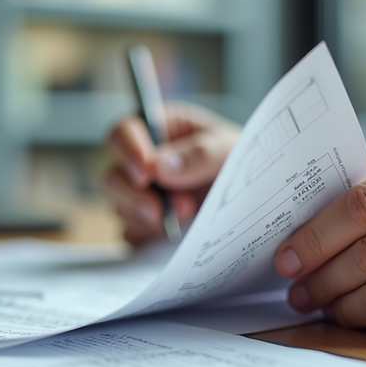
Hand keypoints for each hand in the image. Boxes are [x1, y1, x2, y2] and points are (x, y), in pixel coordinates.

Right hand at [103, 102, 239, 244]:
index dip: (127, 151)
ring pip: (119, 208)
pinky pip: (133, 235)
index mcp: (158, 130)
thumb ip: (200, 153)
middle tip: (160, 210)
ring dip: (148, 218)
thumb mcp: (229, 149)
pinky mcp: (144, 225)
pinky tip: (177, 232)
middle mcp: (142, 162)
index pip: (122, 133)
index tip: (145, 173)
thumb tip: (159, 166)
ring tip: (188, 215)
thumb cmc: (241, 162)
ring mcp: (140, 196)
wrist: (255, 201)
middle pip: (111, 177)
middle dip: (133, 196)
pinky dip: (151, 236)